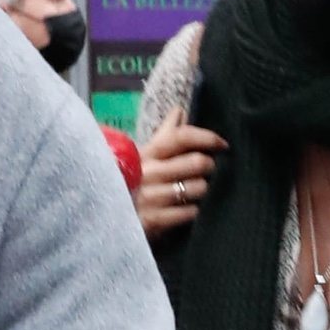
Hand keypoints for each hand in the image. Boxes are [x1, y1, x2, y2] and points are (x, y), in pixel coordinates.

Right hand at [134, 108, 226, 238]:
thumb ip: (165, 134)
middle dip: (209, 167)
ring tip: (194, 193)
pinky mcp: (153, 220)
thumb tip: (180, 110)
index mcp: (147, 153)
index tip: (223, 144)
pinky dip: (193, 211)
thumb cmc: (134, 183)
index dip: (206, 137)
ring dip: (202, 190)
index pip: (181, 137)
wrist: (107, 217)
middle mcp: (148, 172)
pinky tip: (185, 210)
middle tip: (206, 172)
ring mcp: (150, 197)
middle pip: (197, 162)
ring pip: (198, 188)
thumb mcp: (144, 157)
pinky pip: (190, 212)